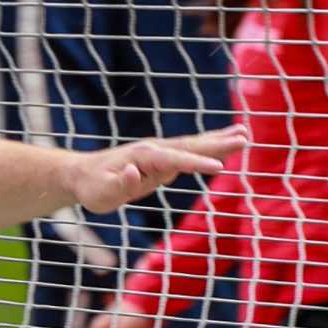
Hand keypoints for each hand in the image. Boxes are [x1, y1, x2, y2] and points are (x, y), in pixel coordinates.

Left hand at [63, 125, 245, 211]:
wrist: (82, 174)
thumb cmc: (92, 187)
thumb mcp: (102, 194)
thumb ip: (119, 185)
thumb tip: (133, 172)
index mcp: (144, 157)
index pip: (176, 161)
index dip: (197, 165)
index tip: (220, 168)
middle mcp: (155, 149)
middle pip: (191, 146)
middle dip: (218, 144)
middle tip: (245, 138)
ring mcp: (160, 151)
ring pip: (194, 144)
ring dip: (219, 139)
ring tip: (244, 133)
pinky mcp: (162, 156)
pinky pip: (190, 149)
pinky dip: (209, 144)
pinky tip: (225, 140)